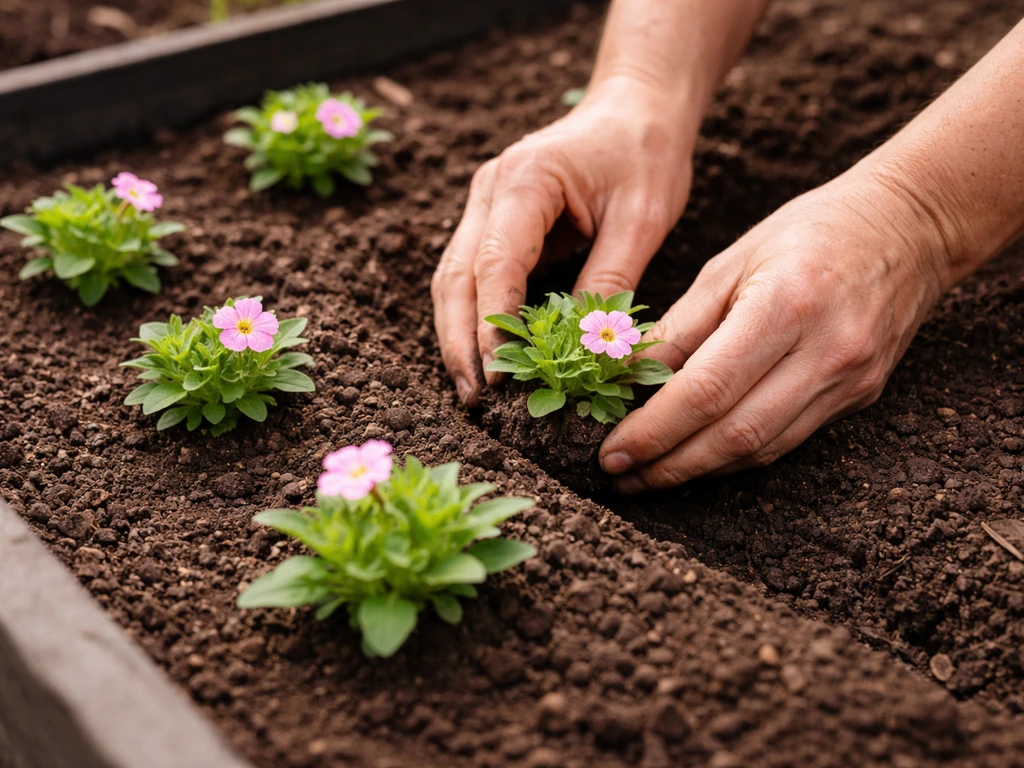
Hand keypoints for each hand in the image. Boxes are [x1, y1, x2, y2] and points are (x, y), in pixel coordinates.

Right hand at [431, 76, 696, 404]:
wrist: (635, 107)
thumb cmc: (646, 153)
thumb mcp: (643, 218)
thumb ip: (610, 281)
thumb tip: (588, 353)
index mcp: (527, 178)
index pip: (495, 263)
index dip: (492, 325)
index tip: (501, 377)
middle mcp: (490, 188)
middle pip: (456, 276)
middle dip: (460, 342)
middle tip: (475, 399)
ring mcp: (485, 203)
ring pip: (454, 278)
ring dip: (459, 335)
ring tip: (474, 390)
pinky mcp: (494, 219)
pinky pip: (472, 274)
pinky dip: (474, 316)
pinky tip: (485, 356)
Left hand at [600, 169, 952, 491]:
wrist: (910, 226)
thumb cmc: (809, 231)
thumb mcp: (730, 263)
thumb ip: (680, 327)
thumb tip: (627, 379)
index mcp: (783, 306)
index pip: (706, 390)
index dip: (654, 431)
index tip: (611, 452)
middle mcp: (824, 352)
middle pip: (734, 434)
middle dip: (668, 464)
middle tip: (619, 476)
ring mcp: (849, 380)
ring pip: (762, 449)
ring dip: (699, 471)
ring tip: (648, 476)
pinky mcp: (860, 396)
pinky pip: (788, 441)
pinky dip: (736, 455)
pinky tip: (699, 458)